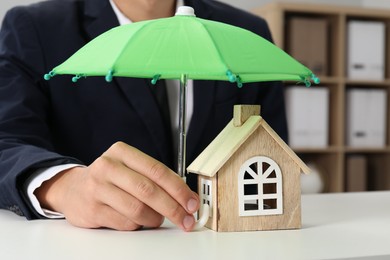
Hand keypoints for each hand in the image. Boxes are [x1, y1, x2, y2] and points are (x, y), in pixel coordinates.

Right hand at [35, 142, 198, 230]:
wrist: (72, 189)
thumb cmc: (110, 179)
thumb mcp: (130, 168)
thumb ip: (156, 178)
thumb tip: (187, 197)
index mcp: (122, 152)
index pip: (157, 170)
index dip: (179, 189)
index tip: (192, 202)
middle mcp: (108, 167)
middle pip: (149, 191)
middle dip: (173, 208)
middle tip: (186, 220)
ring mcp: (97, 189)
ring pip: (138, 209)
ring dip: (155, 219)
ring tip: (158, 218)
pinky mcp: (93, 210)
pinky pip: (125, 223)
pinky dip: (138, 225)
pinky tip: (137, 220)